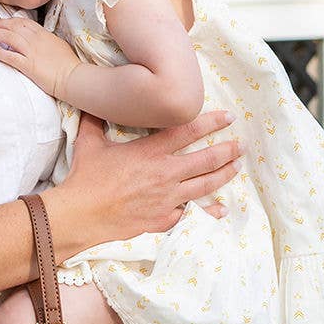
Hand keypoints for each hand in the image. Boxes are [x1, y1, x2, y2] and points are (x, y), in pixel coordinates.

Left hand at [0, 18, 79, 101]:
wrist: (72, 76)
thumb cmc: (68, 63)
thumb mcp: (58, 44)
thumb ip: (47, 39)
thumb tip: (40, 38)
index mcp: (44, 34)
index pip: (24, 22)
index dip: (11, 20)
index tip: (3, 20)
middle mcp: (36, 40)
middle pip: (14, 27)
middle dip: (0, 24)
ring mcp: (31, 52)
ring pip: (10, 38)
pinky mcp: (28, 66)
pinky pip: (11, 57)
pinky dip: (1, 53)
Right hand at [46, 110, 240, 253]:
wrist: (82, 214)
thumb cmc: (85, 179)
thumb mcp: (89, 144)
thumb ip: (95, 122)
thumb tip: (92, 105)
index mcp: (150, 152)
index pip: (188, 131)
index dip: (211, 122)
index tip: (228, 117)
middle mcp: (165, 173)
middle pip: (206, 159)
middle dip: (228, 150)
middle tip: (241, 145)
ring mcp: (167, 197)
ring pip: (205, 185)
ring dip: (224, 175)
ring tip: (236, 167)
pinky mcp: (163, 218)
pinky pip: (191, 213)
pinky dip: (208, 211)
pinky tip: (221, 209)